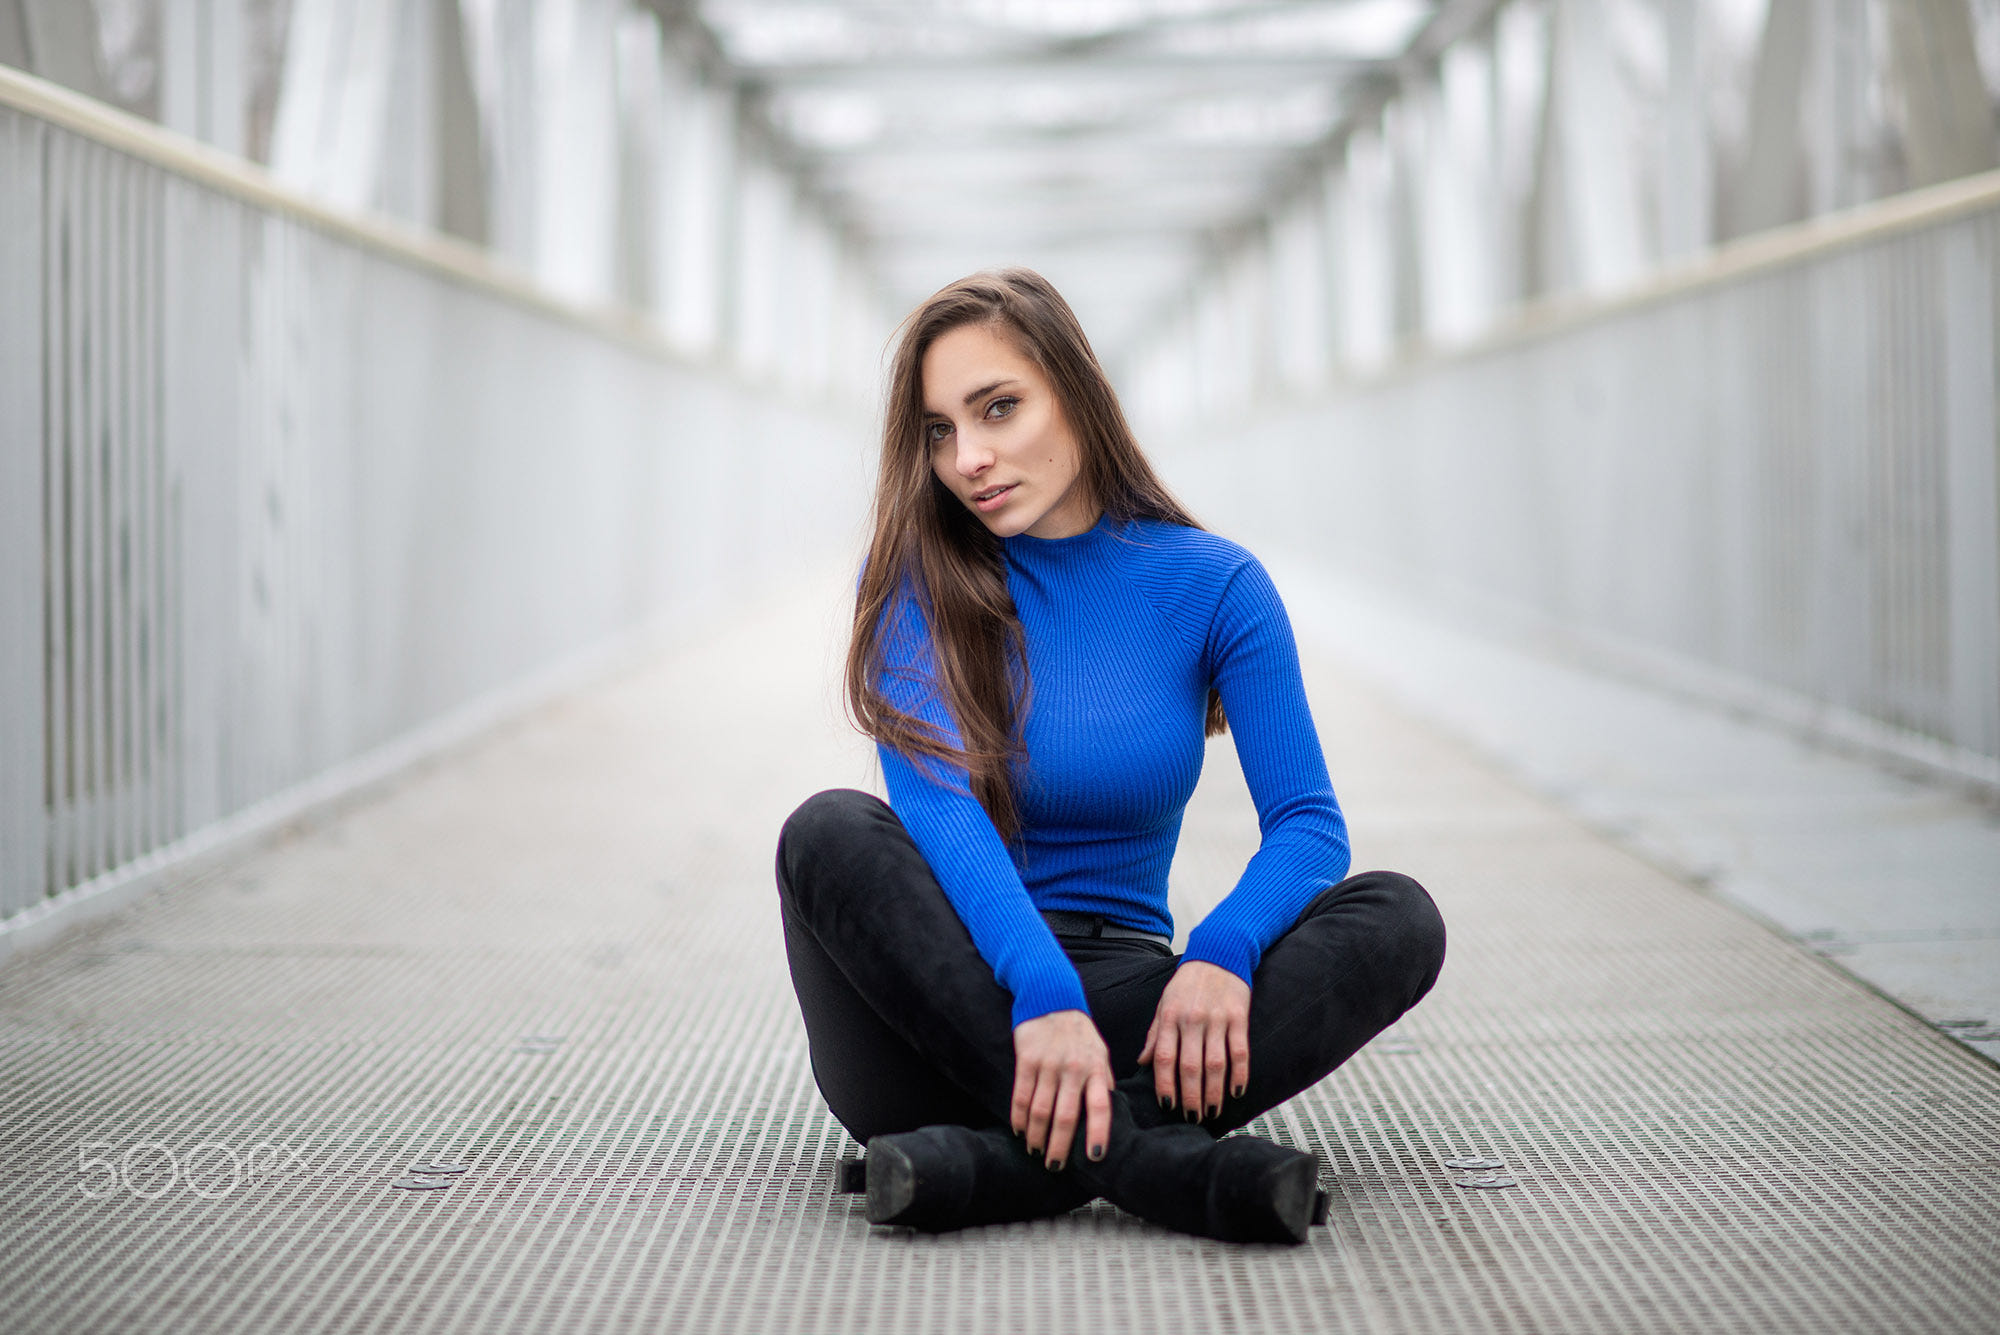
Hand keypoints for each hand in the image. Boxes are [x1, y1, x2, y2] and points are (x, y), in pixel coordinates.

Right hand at [1010, 1009, 1113, 1170]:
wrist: (1050, 997)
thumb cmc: (1079, 1032)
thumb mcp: (1100, 1052)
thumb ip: (1103, 1081)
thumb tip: (1111, 1110)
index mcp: (1095, 1069)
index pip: (1100, 1107)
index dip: (1098, 1133)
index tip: (1094, 1157)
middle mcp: (1073, 1069)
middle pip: (1065, 1117)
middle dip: (1059, 1147)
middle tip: (1054, 1166)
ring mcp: (1048, 1064)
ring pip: (1040, 1111)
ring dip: (1036, 1137)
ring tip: (1035, 1151)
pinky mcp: (1027, 1060)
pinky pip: (1021, 1096)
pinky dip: (1019, 1118)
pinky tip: (1019, 1131)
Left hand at [1138, 960, 1250, 1120]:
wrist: (1218, 954)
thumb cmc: (1187, 984)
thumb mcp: (1164, 1005)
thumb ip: (1155, 1035)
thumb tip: (1141, 1063)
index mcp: (1170, 1017)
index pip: (1164, 1059)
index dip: (1165, 1085)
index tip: (1168, 1106)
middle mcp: (1192, 1019)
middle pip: (1190, 1067)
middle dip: (1191, 1097)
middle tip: (1192, 1117)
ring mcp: (1216, 1019)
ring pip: (1215, 1064)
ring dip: (1214, 1092)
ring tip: (1212, 1111)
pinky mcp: (1238, 1017)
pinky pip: (1240, 1051)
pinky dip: (1239, 1074)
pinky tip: (1236, 1091)